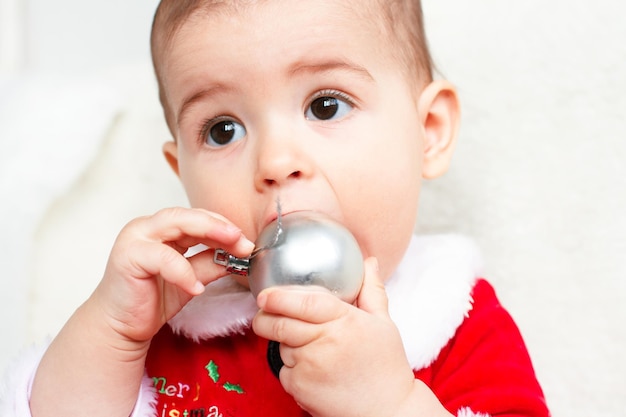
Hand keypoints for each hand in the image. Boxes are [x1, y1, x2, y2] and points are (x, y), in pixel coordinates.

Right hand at [92, 207, 253, 347]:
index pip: (197, 218)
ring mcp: (135, 238)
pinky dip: (184, 272)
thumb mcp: (191, 279)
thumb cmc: (151, 299)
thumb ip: (211, 264)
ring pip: (176, 223)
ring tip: (232, 249)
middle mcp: (147, 227)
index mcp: (162, 229)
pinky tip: (197, 288)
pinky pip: (163, 258)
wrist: (120, 327)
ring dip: (209, 234)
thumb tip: (241, 255)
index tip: (246, 241)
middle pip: (188, 215)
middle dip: (219, 225)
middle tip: (243, 239)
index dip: (224, 227)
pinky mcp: (128, 256)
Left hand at [253, 257, 440, 416]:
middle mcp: (325, 342)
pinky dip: (291, 366)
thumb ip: (371, 291)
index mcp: (345, 321)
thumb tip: (369, 262)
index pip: (305, 302)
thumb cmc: (385, 366)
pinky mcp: (300, 387)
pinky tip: (312, 368)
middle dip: (265, 316)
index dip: (280, 296)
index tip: (265, 294)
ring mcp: (310, 366)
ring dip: (285, 342)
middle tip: (264, 312)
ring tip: (310, 346)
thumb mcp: (383, 324)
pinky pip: (283, 369)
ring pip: (281, 345)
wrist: (385, 411)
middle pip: (280, 323)